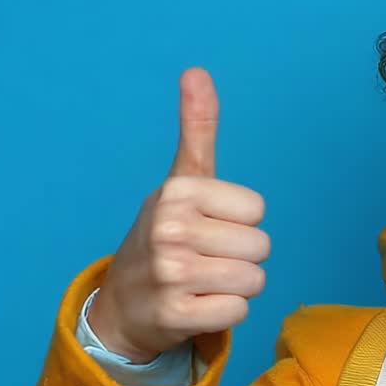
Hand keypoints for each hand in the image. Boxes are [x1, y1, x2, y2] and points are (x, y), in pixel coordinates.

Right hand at [87, 67, 270, 362]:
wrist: (123, 301)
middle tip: (206, 258)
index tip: (209, 226)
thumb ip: (197, 127)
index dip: (240, 222)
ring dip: (235, 286)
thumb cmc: (167, 233)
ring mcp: (170, 274)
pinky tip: (196, 305)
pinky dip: (224, 313)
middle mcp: (170, 229)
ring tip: (203, 281)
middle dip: (241, 257)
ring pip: (254, 280)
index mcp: (177, 191)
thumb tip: (197, 70)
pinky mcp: (175, 315)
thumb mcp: (182, 179)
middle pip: (261, 247)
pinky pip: (239, 312)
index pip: (258, 210)